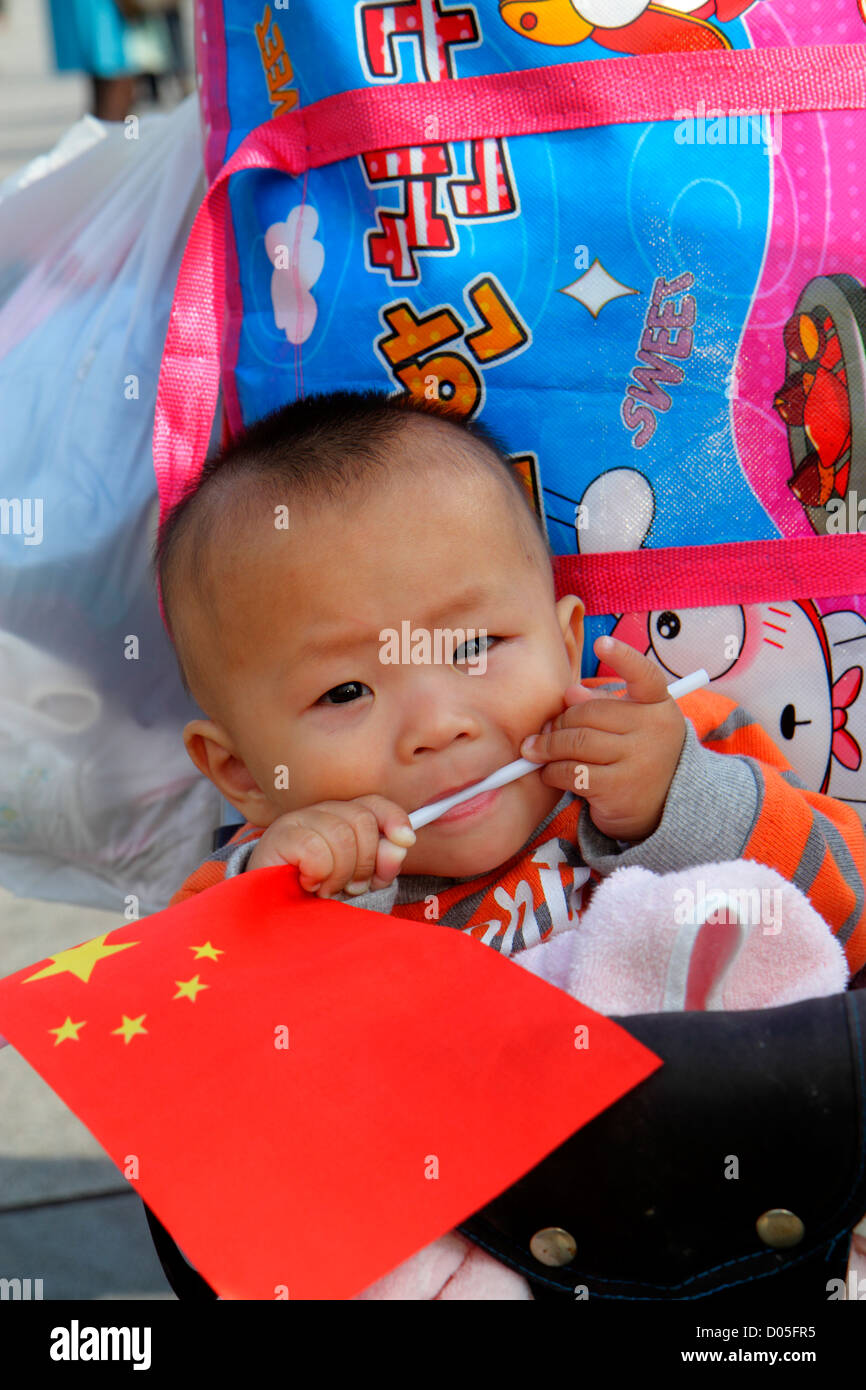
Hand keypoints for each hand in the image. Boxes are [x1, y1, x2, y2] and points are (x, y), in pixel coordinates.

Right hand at [247, 796, 415, 896]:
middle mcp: (320, 812)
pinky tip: (307, 884)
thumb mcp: (357, 883)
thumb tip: (400, 845)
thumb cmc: (315, 898)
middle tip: (351, 888)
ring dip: (340, 873)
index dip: (394, 818)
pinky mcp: (279, 836)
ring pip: (341, 835)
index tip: (406, 839)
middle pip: (362, 820)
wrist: (271, 918)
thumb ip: (381, 865)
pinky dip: (319, 873)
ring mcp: (297, 820)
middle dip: (364, 862)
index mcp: (341, 818)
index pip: (374, 804)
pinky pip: (316, 849)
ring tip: (326, 889)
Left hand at [520, 636, 686, 842]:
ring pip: (576, 743)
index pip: (644, 675)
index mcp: (659, 705)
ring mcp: (639, 760)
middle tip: (545, 732)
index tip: (602, 642)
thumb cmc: (637, 756)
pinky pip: (572, 771)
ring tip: (536, 751)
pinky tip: (550, 772)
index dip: (622, 657)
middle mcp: (654, 729)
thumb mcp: (631, 725)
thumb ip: (603, 705)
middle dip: (559, 722)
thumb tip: (570, 693)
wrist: (663, 808)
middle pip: (589, 713)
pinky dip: (552, 771)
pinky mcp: (619, 788)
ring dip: (547, 748)